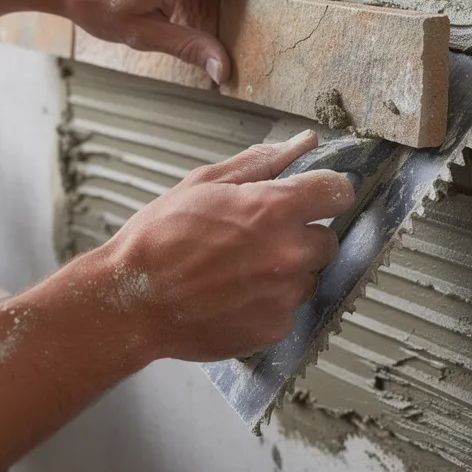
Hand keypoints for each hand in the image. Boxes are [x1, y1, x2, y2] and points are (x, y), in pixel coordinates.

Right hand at [91, 130, 355, 361]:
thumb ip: (262, 162)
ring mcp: (284, 295)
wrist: (132, 301)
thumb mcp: (204, 184)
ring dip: (286, 270)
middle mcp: (288, 253)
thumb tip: (303, 144)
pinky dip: (269, 301)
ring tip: (239, 269)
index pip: (339, 192)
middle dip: (301, 235)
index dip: (326, 192)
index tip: (313, 196)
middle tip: (258, 237)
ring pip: (308, 276)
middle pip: (327, 239)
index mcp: (274, 209)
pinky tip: (234, 294)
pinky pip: (288, 308)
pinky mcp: (275, 328)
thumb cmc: (158, 239)